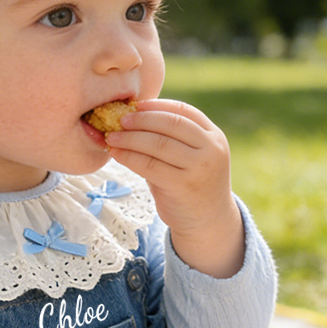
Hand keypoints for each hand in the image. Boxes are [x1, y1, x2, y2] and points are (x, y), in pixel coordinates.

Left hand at [104, 99, 244, 277]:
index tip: (134, 105)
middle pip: (170, 123)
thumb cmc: (191, 184)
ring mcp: (199, 167)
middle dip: (141, 119)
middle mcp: (211, 149)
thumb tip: (133, 117)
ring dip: (130, 138)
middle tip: (118, 119)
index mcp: (214, 136)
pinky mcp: (183, 185)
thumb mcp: (190, 157)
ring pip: (158, 143)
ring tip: (112, 137)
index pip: (183, 111)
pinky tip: (117, 154)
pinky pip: (150, 165)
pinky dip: (129, 157)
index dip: (156, 106)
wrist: (208, 222)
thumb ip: (171, 138)